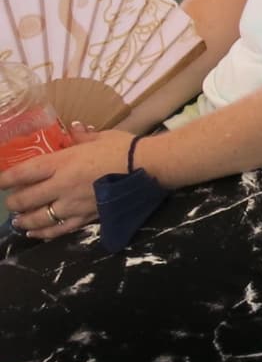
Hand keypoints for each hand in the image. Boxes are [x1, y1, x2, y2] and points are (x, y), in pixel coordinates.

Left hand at [0, 125, 132, 240]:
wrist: (149, 168)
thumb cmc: (125, 148)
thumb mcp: (102, 136)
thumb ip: (82, 135)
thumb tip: (73, 128)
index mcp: (63, 162)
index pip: (24, 173)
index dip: (6, 178)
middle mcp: (62, 185)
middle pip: (26, 199)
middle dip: (14, 202)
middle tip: (11, 202)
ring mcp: (73, 204)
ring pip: (39, 218)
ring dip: (24, 220)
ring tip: (18, 221)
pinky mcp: (86, 217)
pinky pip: (59, 230)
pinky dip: (43, 233)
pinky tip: (34, 233)